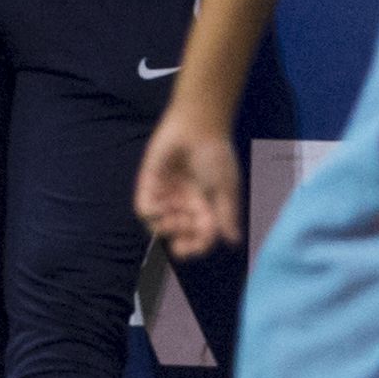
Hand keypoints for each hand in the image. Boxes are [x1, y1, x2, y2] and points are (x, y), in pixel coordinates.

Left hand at [135, 110, 241, 254]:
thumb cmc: (216, 155)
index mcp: (205, 206)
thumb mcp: (226, 188)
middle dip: (181, 237)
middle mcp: (184, 203)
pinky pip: (145, 208)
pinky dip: (151, 213)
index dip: (195, 246)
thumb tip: (233, 241)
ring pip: (160, 224)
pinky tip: (161, 207)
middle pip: (179, 233)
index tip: (191, 250)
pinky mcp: (150, 184)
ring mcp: (167, 195)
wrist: (198, 127)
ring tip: (173, 218)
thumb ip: (226, 215)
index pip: (199, 236)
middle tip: (184, 231)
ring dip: (167, 226)